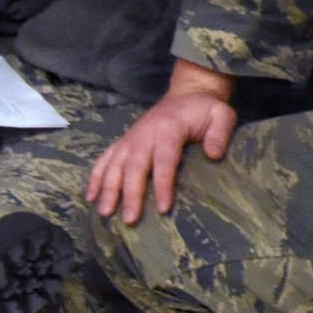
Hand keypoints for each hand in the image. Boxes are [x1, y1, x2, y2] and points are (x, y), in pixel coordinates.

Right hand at [86, 62, 236, 222]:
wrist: (188, 93)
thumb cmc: (205, 109)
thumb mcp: (223, 115)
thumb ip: (220, 133)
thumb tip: (214, 155)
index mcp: (169, 128)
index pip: (164, 159)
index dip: (163, 184)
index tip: (163, 208)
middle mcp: (144, 134)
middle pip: (134, 166)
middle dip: (130, 194)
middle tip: (130, 220)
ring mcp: (131, 138)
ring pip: (114, 164)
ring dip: (108, 189)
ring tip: (105, 213)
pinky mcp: (123, 141)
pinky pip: (104, 159)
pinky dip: (95, 177)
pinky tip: (90, 197)